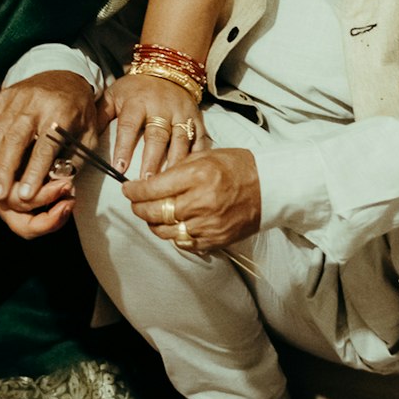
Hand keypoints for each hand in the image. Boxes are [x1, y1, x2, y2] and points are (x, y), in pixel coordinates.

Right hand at [0, 71, 96, 209]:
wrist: (66, 75)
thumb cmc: (79, 112)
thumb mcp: (88, 134)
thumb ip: (74, 158)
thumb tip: (57, 183)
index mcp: (61, 112)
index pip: (45, 145)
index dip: (34, 171)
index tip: (25, 195)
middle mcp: (36, 102)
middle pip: (15, 138)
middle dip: (5, 169)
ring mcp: (16, 98)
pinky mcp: (2, 97)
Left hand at [99, 73, 205, 177]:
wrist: (167, 68)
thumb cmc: (135, 88)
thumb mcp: (114, 94)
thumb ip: (101, 114)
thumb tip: (86, 136)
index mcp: (137, 102)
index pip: (129, 126)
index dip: (124, 147)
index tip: (119, 168)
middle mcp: (161, 107)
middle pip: (157, 136)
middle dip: (152, 160)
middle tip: (147, 183)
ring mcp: (181, 113)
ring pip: (180, 139)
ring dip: (175, 162)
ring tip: (169, 183)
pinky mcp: (196, 118)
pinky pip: (199, 137)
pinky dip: (198, 155)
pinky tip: (192, 171)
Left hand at [123, 148, 260, 252]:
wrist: (270, 187)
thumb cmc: (239, 167)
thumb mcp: (206, 155)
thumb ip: (178, 168)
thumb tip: (152, 180)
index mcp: (198, 175)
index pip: (153, 188)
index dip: (134, 191)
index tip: (128, 190)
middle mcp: (201, 201)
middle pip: (155, 212)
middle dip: (139, 208)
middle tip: (135, 204)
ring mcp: (208, 224)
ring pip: (166, 231)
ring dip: (154, 224)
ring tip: (152, 215)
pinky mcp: (215, 239)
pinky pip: (184, 243)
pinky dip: (174, 235)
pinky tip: (173, 226)